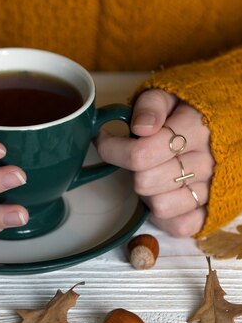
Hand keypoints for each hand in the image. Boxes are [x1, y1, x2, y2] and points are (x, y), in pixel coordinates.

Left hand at [96, 89, 212, 236]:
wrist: (219, 127)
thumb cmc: (184, 112)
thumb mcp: (167, 96)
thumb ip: (151, 106)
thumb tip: (142, 127)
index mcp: (196, 128)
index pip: (141, 153)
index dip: (113, 150)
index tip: (104, 140)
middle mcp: (208, 161)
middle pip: (145, 182)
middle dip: (132, 170)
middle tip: (137, 158)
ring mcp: (210, 188)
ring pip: (160, 206)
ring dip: (148, 193)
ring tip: (155, 174)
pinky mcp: (209, 211)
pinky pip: (180, 226)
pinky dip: (166, 216)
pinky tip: (165, 194)